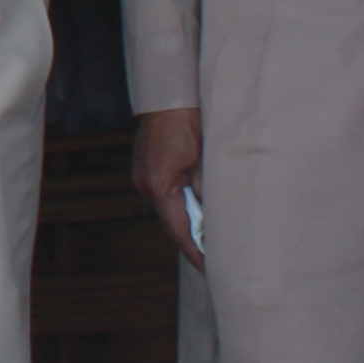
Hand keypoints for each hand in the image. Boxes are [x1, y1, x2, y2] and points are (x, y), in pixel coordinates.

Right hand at [129, 109, 207, 271]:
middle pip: (173, 221)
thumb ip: (209, 190)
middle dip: (195, 239)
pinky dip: (185, 203)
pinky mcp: (148, 166)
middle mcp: (146, 183)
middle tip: (219, 259)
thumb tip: (216, 217)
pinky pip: (168, 193)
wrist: (169, 92)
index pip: (179, 230)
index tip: (211, 270)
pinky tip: (202, 206)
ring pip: (171, 207)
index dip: (196, 252)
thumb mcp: (206, 157)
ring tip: (214, 235)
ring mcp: (144, 174)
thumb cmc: (189, 119)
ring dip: (191, 219)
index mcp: (160, 184)